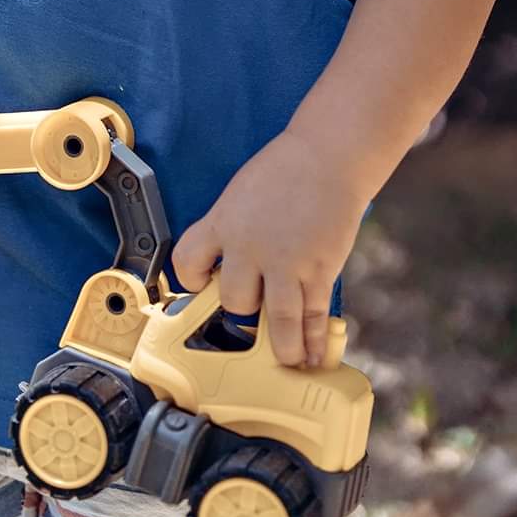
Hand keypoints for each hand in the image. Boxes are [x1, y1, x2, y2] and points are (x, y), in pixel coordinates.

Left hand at [169, 129, 368, 368]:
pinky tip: (312, 354)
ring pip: (278, 321)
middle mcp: (250, 247)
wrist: (328, 156)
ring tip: (286, 359)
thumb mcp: (241, 194)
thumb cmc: (285, 169)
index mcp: (223, 222)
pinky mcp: (319, 270)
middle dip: (243, 310)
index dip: (191, 280)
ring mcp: (287, 262)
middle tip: (254, 313)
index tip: (202, 285)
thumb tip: (229, 263)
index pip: (187, 262)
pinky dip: (313, 341)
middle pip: (234, 300)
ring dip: (282, 348)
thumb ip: (232, 229)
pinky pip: (312, 316)